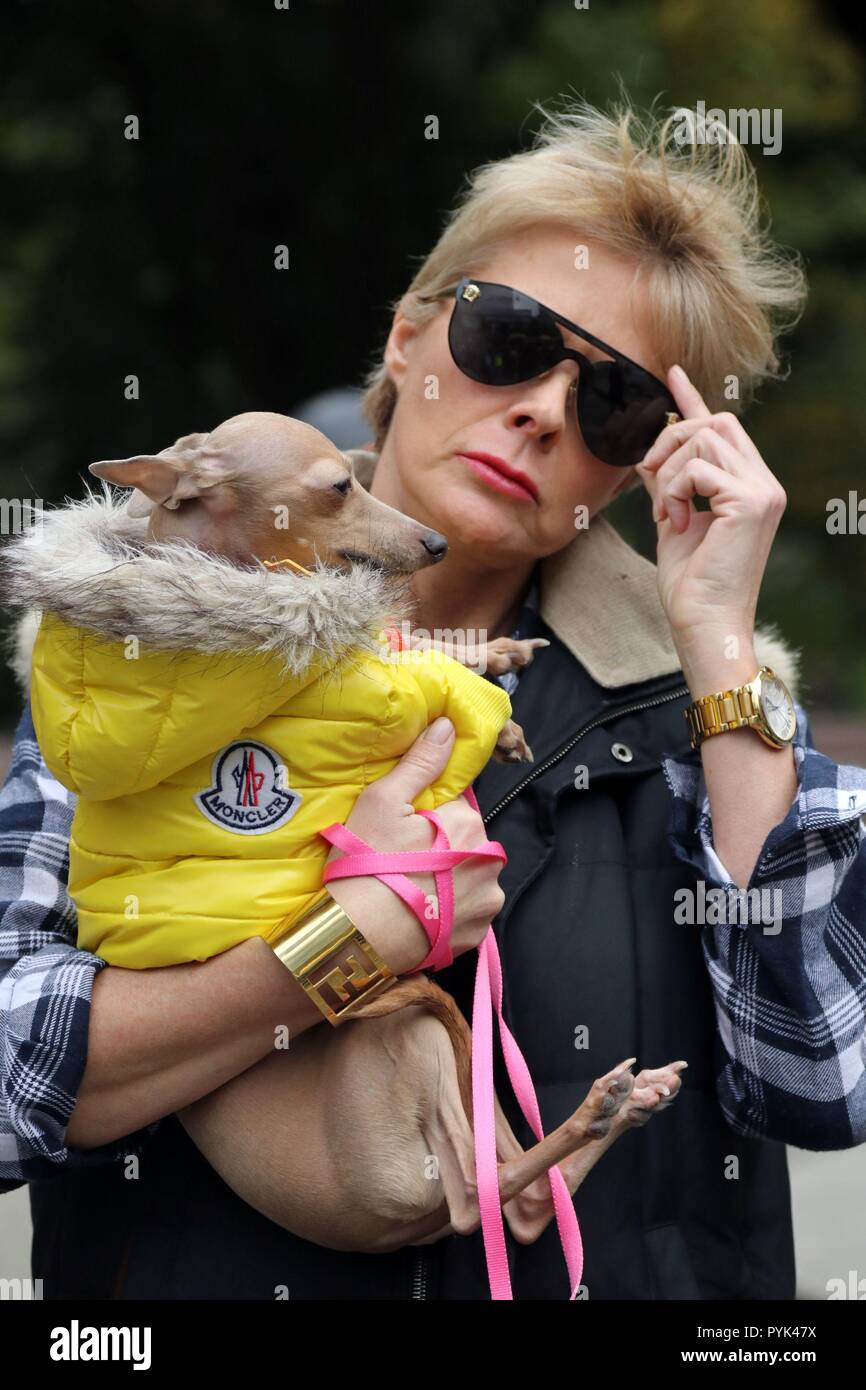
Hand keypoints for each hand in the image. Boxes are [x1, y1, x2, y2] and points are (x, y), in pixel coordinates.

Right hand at [324, 717, 504, 973]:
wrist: (358, 938)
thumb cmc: (366, 863)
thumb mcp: (383, 801)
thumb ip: (421, 762)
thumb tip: (449, 726)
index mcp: (468, 822)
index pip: (453, 808)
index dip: (425, 818)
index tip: (400, 833)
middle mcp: (489, 859)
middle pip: (463, 842)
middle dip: (440, 849)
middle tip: (399, 863)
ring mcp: (487, 901)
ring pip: (469, 877)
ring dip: (449, 882)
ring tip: (408, 892)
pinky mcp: (478, 934)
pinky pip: (467, 913)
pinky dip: (449, 912)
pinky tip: (420, 914)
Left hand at [634, 365, 786, 688]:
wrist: (704, 623)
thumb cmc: (691, 585)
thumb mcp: (673, 521)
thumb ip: (667, 484)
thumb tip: (648, 455)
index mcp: (750, 487)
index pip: (724, 428)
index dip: (694, 399)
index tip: (672, 374)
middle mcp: (764, 483)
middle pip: (716, 421)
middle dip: (672, 437)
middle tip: (649, 473)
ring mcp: (762, 490)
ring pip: (703, 439)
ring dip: (670, 472)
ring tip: (667, 513)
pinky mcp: (750, 501)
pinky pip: (697, 467)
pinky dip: (675, 490)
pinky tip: (676, 521)